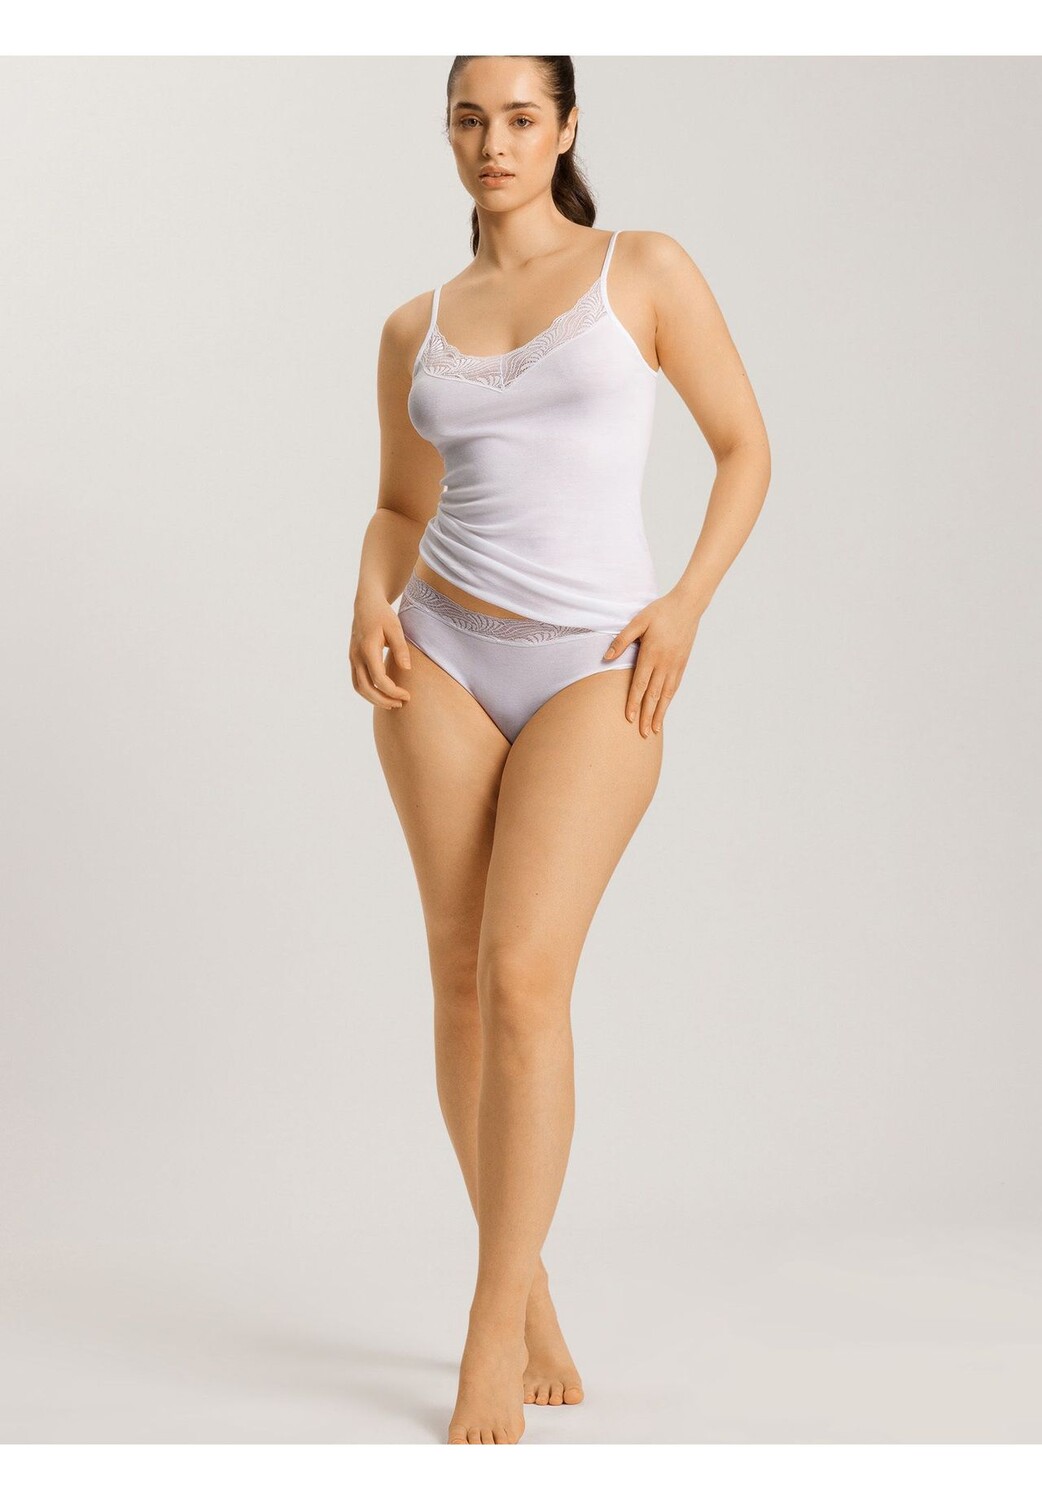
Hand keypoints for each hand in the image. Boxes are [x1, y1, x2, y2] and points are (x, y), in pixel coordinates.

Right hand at [350, 592, 411, 709]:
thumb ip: (401, 648)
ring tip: (392, 704)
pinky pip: (357, 682)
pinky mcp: (353, 659)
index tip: (407, 695)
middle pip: (366, 688)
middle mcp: (356, 655)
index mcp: (367, 648)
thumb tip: (407, 669)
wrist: (366, 604)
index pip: (378, 679)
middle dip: (383, 700)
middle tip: (401, 704)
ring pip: (359, 687)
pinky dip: (368, 692)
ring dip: (374, 699)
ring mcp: (352, 658)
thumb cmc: (383, 615)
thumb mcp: (395, 628)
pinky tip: (383, 694)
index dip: (393, 691)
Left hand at [602, 589, 702, 736]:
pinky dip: (668, 700)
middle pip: (653, 695)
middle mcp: (664, 663)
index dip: (633, 703)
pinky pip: (674, 686)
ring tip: (654, 730)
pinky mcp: (682, 664)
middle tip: (642, 734)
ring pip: (665, 695)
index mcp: (651, 654)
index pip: (640, 685)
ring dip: (659, 713)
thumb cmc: (660, 611)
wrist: (687, 606)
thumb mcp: (638, 621)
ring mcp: (675, 665)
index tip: (628, 719)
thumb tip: (606, 657)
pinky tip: (664, 709)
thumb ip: (622, 640)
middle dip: (646, 716)